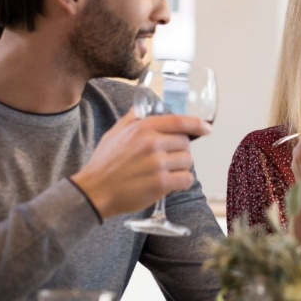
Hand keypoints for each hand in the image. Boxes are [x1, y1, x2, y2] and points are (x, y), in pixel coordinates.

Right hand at [70, 110, 210, 218]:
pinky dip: (181, 182)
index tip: (206, 128)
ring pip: (188, 162)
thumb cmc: (103, 164)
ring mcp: (157, 164)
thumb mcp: (113, 134)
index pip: (179, 121)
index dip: (197, 124)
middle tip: (167, 160)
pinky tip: (169, 184)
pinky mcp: (161, 183)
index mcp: (143, 128)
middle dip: (180, 151)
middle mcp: (152, 143)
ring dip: (181, 168)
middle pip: (186, 143)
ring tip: (165, 172)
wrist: (94, 191)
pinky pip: (186, 179)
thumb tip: (141, 109)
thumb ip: (130, 120)